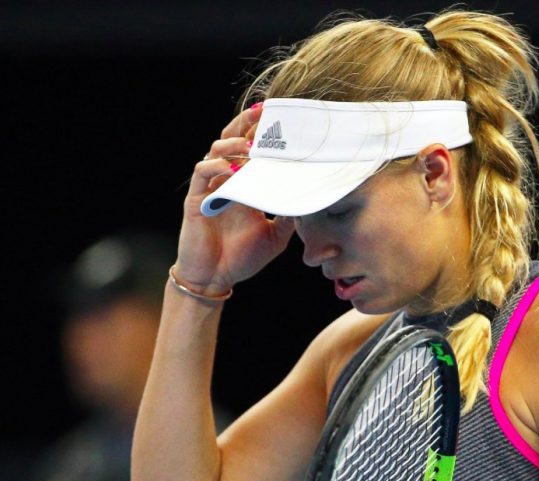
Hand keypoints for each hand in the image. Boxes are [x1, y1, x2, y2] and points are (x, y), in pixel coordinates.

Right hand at [174, 104, 295, 295]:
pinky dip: (216, 167)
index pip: (251, 149)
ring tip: (252, 144)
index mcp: (245, 184)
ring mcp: (209, 188)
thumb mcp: (277, 235)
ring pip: (216, 150)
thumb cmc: (243, 257)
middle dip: (246, 124)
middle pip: (231, 139)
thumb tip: (312, 198)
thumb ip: (291, 216)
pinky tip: (233, 169)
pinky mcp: (195, 200)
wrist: (216, 279)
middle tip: (264, 113)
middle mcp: (226, 180)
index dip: (261, 132)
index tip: (281, 116)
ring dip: (234, 143)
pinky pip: (202, 173)